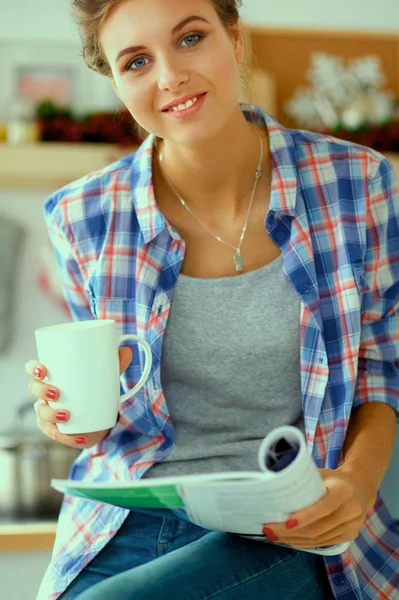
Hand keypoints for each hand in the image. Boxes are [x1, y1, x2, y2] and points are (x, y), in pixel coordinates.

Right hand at [25, 346, 133, 448]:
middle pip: (33, 389)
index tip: (43, 370)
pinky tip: (79, 437)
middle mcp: (45, 393)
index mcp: (53, 376)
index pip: (34, 369)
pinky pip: (55, 434)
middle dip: (41, 391)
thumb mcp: (105, 376)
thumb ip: (116, 364)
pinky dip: (67, 437)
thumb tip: (128, 351)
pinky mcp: (56, 429)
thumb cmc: (95, 389)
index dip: (33, 368)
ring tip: (66, 416)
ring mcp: (48, 412)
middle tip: (56, 393)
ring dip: (51, 414)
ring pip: (41, 413)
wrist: (99, 417)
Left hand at [261, 467, 376, 547]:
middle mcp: (352, 510)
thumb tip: (274, 484)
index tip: (285, 522)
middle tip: (268, 530)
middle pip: (317, 527)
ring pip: (318, 539)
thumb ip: (303, 479)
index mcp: (344, 490)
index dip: (305, 516)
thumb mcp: (321, 473)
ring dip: (294, 539)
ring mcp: (352, 526)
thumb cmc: (332, 478)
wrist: (358, 487)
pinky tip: (289, 539)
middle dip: (290, 532)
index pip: (324, 507)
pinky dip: (304, 543)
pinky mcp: (350, 536)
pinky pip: (323, 543)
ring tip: (274, 535)